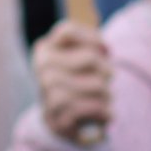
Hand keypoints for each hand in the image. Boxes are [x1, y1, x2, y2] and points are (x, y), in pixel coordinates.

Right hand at [29, 18, 110, 147]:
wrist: (60, 119)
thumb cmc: (77, 80)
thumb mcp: (81, 56)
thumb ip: (92, 45)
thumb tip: (105, 49)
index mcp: (44, 49)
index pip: (67, 31)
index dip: (93, 37)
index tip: (106, 50)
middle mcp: (42, 68)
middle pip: (91, 57)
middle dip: (107, 70)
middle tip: (105, 80)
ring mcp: (47, 93)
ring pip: (97, 85)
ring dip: (108, 94)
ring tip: (103, 99)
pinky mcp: (57, 118)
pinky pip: (95, 108)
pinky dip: (106, 112)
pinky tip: (104, 114)